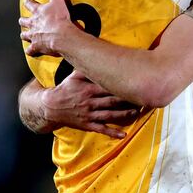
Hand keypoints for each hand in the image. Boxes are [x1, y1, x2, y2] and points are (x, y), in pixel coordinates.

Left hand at [19, 0, 74, 56]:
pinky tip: (30, 51)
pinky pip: (30, 50)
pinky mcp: (36, 46)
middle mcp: (33, 23)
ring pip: (24, 35)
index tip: (26, 0)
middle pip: (23, 21)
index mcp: (38, 12)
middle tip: (23, 20)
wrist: (62, 35)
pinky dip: (30, 50)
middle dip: (23, 20)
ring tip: (25, 35)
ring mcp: (33, 35)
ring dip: (25, 34)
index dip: (28, 2)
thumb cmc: (61, 17)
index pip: (29, 4)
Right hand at [22, 72, 139, 138]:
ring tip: (137, 112)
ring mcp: (89, 115)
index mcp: (88, 89)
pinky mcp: (87, 125)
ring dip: (124, 114)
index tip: (134, 84)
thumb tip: (97, 57)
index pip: (108, 87)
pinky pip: (102, 129)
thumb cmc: (65, 89)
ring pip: (110, 115)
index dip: (122, 86)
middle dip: (127, 100)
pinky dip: (113, 133)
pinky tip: (124, 134)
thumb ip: (86, 69)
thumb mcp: (74, 76)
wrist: (51, 107)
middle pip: (112, 101)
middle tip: (142, 98)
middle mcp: (90, 102)